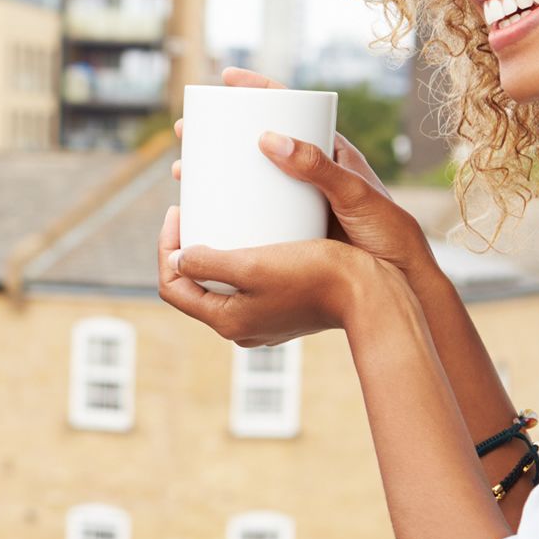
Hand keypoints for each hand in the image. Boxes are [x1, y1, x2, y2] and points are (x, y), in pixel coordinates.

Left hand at [157, 204, 406, 347]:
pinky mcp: (285, 310)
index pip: (172, 286)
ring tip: (220, 220)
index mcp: (226, 320)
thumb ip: (209, 263)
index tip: (177, 211)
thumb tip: (177, 259)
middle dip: (187, 248)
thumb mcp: (253, 265)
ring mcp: (263, 322)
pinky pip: (249, 286)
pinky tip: (253, 236)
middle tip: (194, 212)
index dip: (165, 247)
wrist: (372, 294)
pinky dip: (242, 261)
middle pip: (194, 286)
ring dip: (214, 254)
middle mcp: (241, 327)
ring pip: (222, 286)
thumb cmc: (316, 276)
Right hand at [173, 67, 431, 280]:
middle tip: (187, 132)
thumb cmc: (388, 230)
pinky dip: (227, 207)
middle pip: (258, 142)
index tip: (227, 78)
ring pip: (250, 178)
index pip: (290, 107)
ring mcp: (299, 200)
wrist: (400, 278)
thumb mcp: (354, 194)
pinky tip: (204, 215)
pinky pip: (254, 211)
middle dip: (219, 134)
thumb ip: (317, 167)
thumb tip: (268, 137)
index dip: (257, 89)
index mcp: (328, 150)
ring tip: (184, 172)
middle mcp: (310, 171)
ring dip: (216, 172)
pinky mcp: (292, 228)